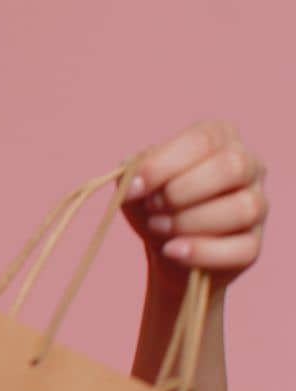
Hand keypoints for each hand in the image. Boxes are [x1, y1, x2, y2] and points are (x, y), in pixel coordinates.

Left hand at [123, 120, 268, 289]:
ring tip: (158, 227)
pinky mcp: (253, 244)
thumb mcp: (137, 184)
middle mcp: (249, 166)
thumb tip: (134, 179)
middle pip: (232, 167)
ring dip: (189, 222)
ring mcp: (257, 206)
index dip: (163, 165)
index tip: (132, 189)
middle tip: (152, 206)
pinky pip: (241, 249)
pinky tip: (172, 251)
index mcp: (221, 138)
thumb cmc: (154, 205)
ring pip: (242, 209)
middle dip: (181, 191)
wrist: (165, 250)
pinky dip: (201, 252)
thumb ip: (133, 173)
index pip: (203, 140)